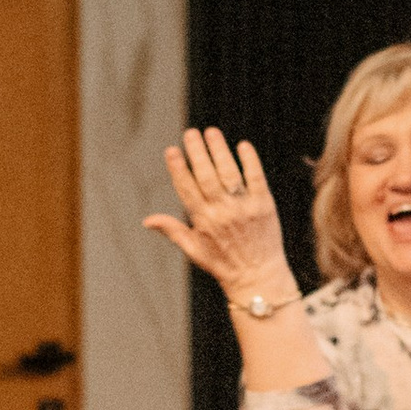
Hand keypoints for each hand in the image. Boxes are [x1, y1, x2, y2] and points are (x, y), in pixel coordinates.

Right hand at [143, 130, 292, 300]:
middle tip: (190, 132)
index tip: (172, 150)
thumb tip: (146, 220)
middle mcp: (222, 212)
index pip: (187, 188)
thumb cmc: (223, 264)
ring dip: (219, 151)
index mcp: (203, 221)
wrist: (258, 277)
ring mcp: (244, 207)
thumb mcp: (194, 250)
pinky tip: (242, 145)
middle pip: (206, 176)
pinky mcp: (264, 205)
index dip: (178, 168)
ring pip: (229, 173)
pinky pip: (256, 178)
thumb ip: (172, 230)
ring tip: (211, 132)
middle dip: (197, 152)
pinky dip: (249, 161)